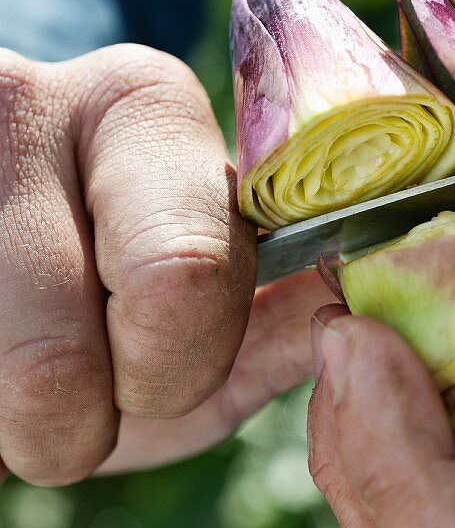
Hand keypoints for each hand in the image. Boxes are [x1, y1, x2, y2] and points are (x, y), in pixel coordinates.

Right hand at [0, 46, 332, 484]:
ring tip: (10, 363)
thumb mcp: (190, 296)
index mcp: (140, 106)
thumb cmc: (95, 275)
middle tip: (67, 392)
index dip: (171, 370)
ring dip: (2, 427)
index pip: (178, 281)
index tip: (155, 369)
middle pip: (52, 367)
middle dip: (74, 427)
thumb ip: (270, 321)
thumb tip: (346, 322)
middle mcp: (14, 100)